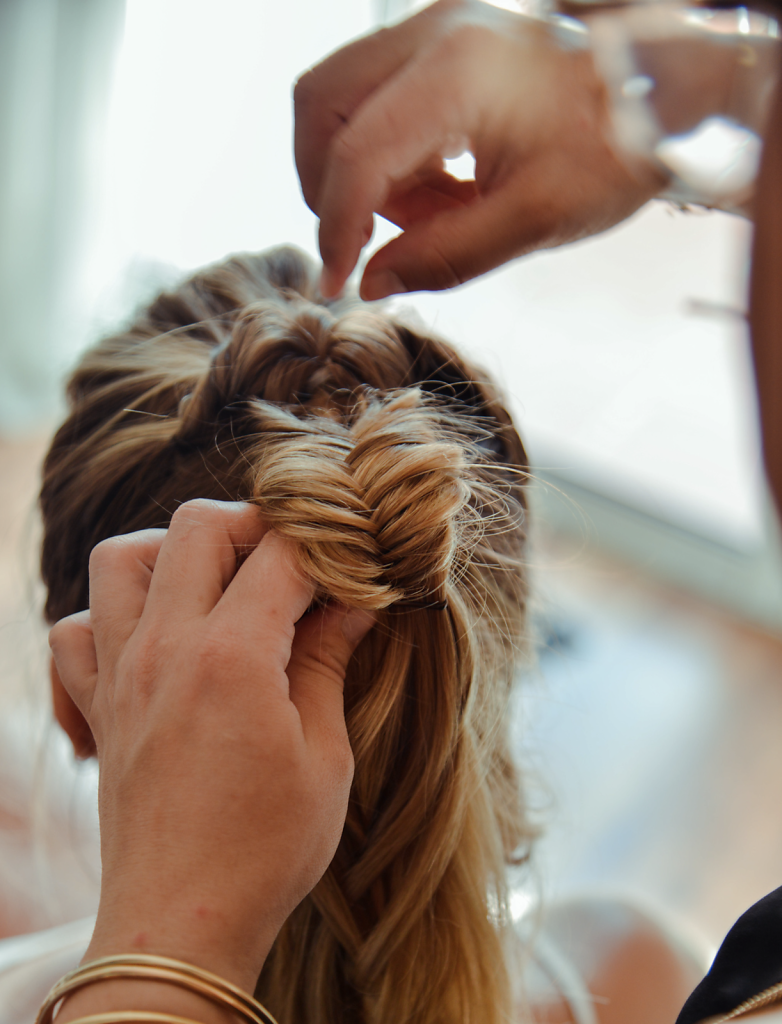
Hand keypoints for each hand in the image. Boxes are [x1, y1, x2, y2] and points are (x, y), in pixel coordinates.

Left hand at [48, 500, 372, 1002]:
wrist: (181, 923)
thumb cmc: (265, 849)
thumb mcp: (323, 755)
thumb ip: (328, 662)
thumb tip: (354, 604)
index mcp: (232, 657)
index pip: (283, 554)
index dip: (328, 550)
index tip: (352, 572)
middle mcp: (164, 648)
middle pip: (195, 526)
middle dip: (251, 525)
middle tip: (291, 563)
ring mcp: (120, 673)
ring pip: (119, 558)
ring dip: (171, 553)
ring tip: (217, 586)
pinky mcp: (97, 705)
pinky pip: (74, 631)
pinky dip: (107, 617)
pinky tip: (151, 643)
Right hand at [294, 0, 664, 299]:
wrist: (661, 90)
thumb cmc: (614, 146)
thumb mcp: (538, 218)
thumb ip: (448, 256)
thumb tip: (372, 281)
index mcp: (458, 69)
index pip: (358, 153)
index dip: (337, 229)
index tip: (338, 281)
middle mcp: (433, 32)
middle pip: (323, 105)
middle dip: (328, 186)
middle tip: (370, 240)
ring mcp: (433, 28)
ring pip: (341, 98)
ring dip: (359, 170)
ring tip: (429, 213)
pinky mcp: (441, 43)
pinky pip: (378, 98)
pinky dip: (389, 154)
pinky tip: (443, 186)